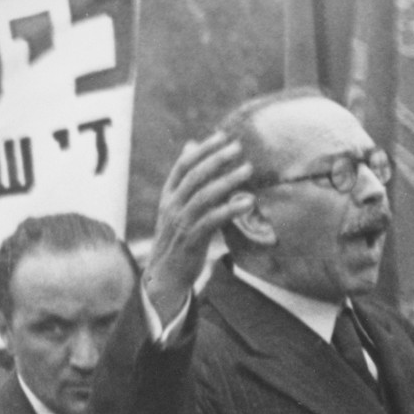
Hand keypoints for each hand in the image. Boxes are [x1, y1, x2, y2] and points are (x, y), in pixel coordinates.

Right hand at [145, 132, 255, 321]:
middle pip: (195, 175)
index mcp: (168, 196)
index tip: (223, 135)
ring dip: (228, 180)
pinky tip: (247, 202)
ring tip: (248, 170)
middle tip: (238, 148)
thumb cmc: (176, 239)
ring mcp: (181, 223)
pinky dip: (230, 209)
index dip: (203, 149)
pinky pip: (212, 220)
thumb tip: (191, 145)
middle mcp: (172, 206)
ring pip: (204, 195)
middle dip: (217, 159)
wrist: (165, 277)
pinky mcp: (191, 240)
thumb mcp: (176, 207)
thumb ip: (186, 179)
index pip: (183, 165)